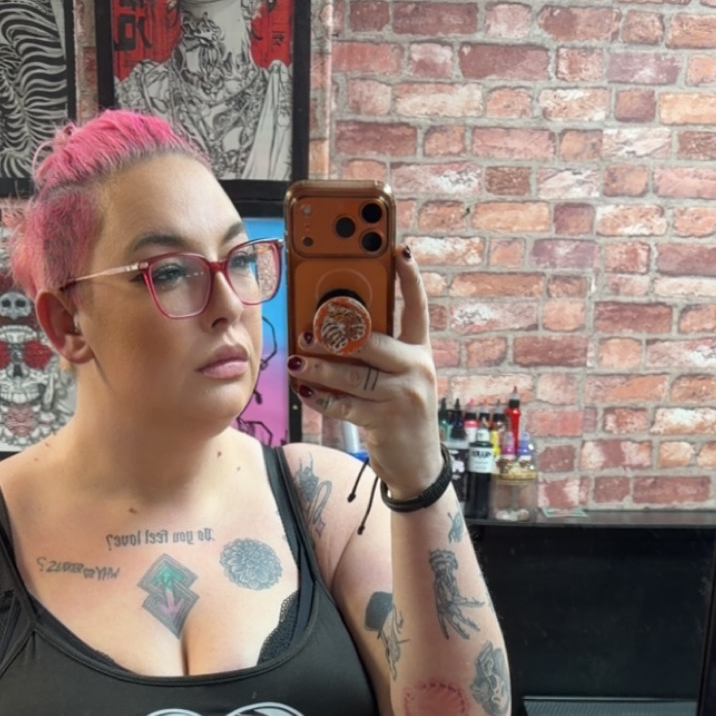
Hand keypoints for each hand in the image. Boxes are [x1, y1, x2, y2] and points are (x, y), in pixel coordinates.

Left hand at [288, 248, 443, 498]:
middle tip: (308, 329)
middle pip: (373, 342)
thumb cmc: (399, 413)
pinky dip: (321, 397)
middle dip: (337, 334)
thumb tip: (333, 329)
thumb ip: (377, 353)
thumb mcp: (399, 378)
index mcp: (419, 351)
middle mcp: (416, 369)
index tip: (399, 249)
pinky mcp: (386, 422)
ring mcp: (403, 397)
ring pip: (354, 375)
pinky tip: (304, 389)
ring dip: (320, 367)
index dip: (410, 277)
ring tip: (296, 361)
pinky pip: (345, 405)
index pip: (417, 307)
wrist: (417, 466)